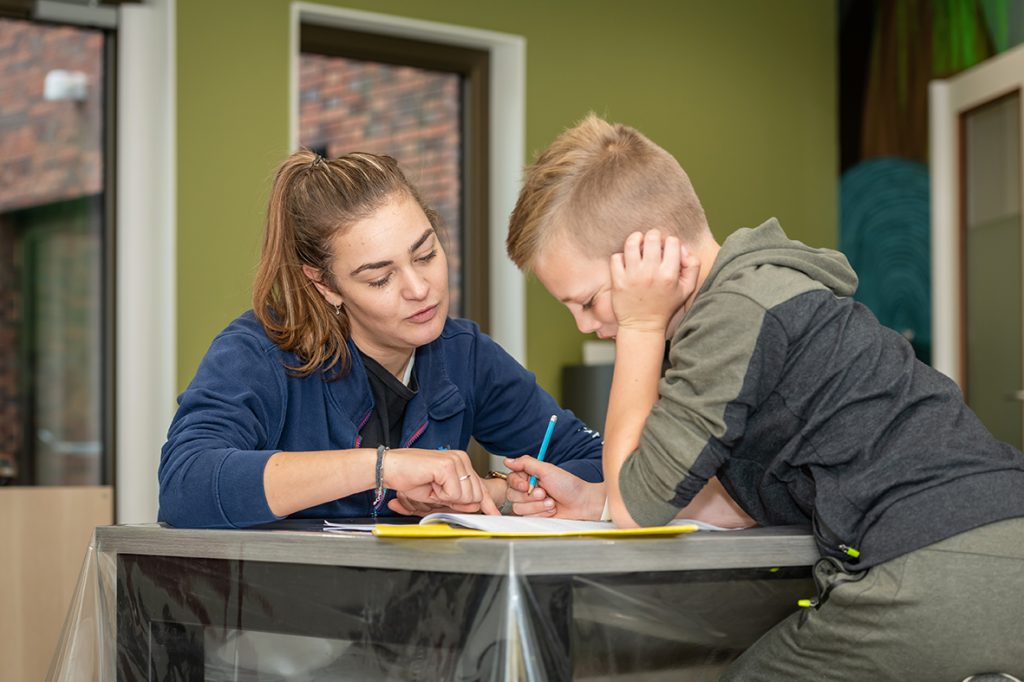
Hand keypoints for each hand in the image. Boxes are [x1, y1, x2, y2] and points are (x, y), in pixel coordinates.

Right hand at [382, 449, 499, 514]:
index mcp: (460, 462)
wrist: (390, 468)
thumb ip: (458, 499)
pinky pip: (454, 494)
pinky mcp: (448, 465)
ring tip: (432, 486)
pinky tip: (430, 483)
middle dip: (457, 502)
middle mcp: (461, 459)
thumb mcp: (439, 494)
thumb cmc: (410, 478)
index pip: (479, 486)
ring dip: (446, 498)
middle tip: (436, 492)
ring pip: (467, 496)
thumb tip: (475, 506)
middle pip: (476, 495)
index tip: (495, 514)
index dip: (487, 503)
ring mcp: (456, 460)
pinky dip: (440, 495)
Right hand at [503, 456, 604, 519]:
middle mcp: (528, 490)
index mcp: (529, 476)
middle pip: (512, 495)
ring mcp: (531, 504)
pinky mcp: (534, 516)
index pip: (511, 479)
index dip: (517, 483)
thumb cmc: (569, 486)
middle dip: (530, 496)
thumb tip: (508, 460)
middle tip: (544, 492)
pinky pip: (527, 517)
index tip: (527, 485)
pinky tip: (551, 509)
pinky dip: (541, 513)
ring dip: (537, 505)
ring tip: (551, 501)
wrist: (582, 504)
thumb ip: (526, 463)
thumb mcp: (547, 470)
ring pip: (518, 507)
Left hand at [610, 230, 700, 334]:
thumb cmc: (665, 306)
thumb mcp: (687, 289)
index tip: (666, 250)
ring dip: (635, 239)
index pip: (672, 241)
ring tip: (638, 244)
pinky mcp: (618, 281)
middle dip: (653, 236)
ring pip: (632, 243)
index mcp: (669, 275)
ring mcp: (633, 277)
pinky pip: (616, 257)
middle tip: (651, 244)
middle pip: (652, 237)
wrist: (643, 325)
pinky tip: (625, 261)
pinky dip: (620, 256)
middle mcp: (651, 273)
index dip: (670, 242)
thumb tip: (684, 250)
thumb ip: (693, 267)